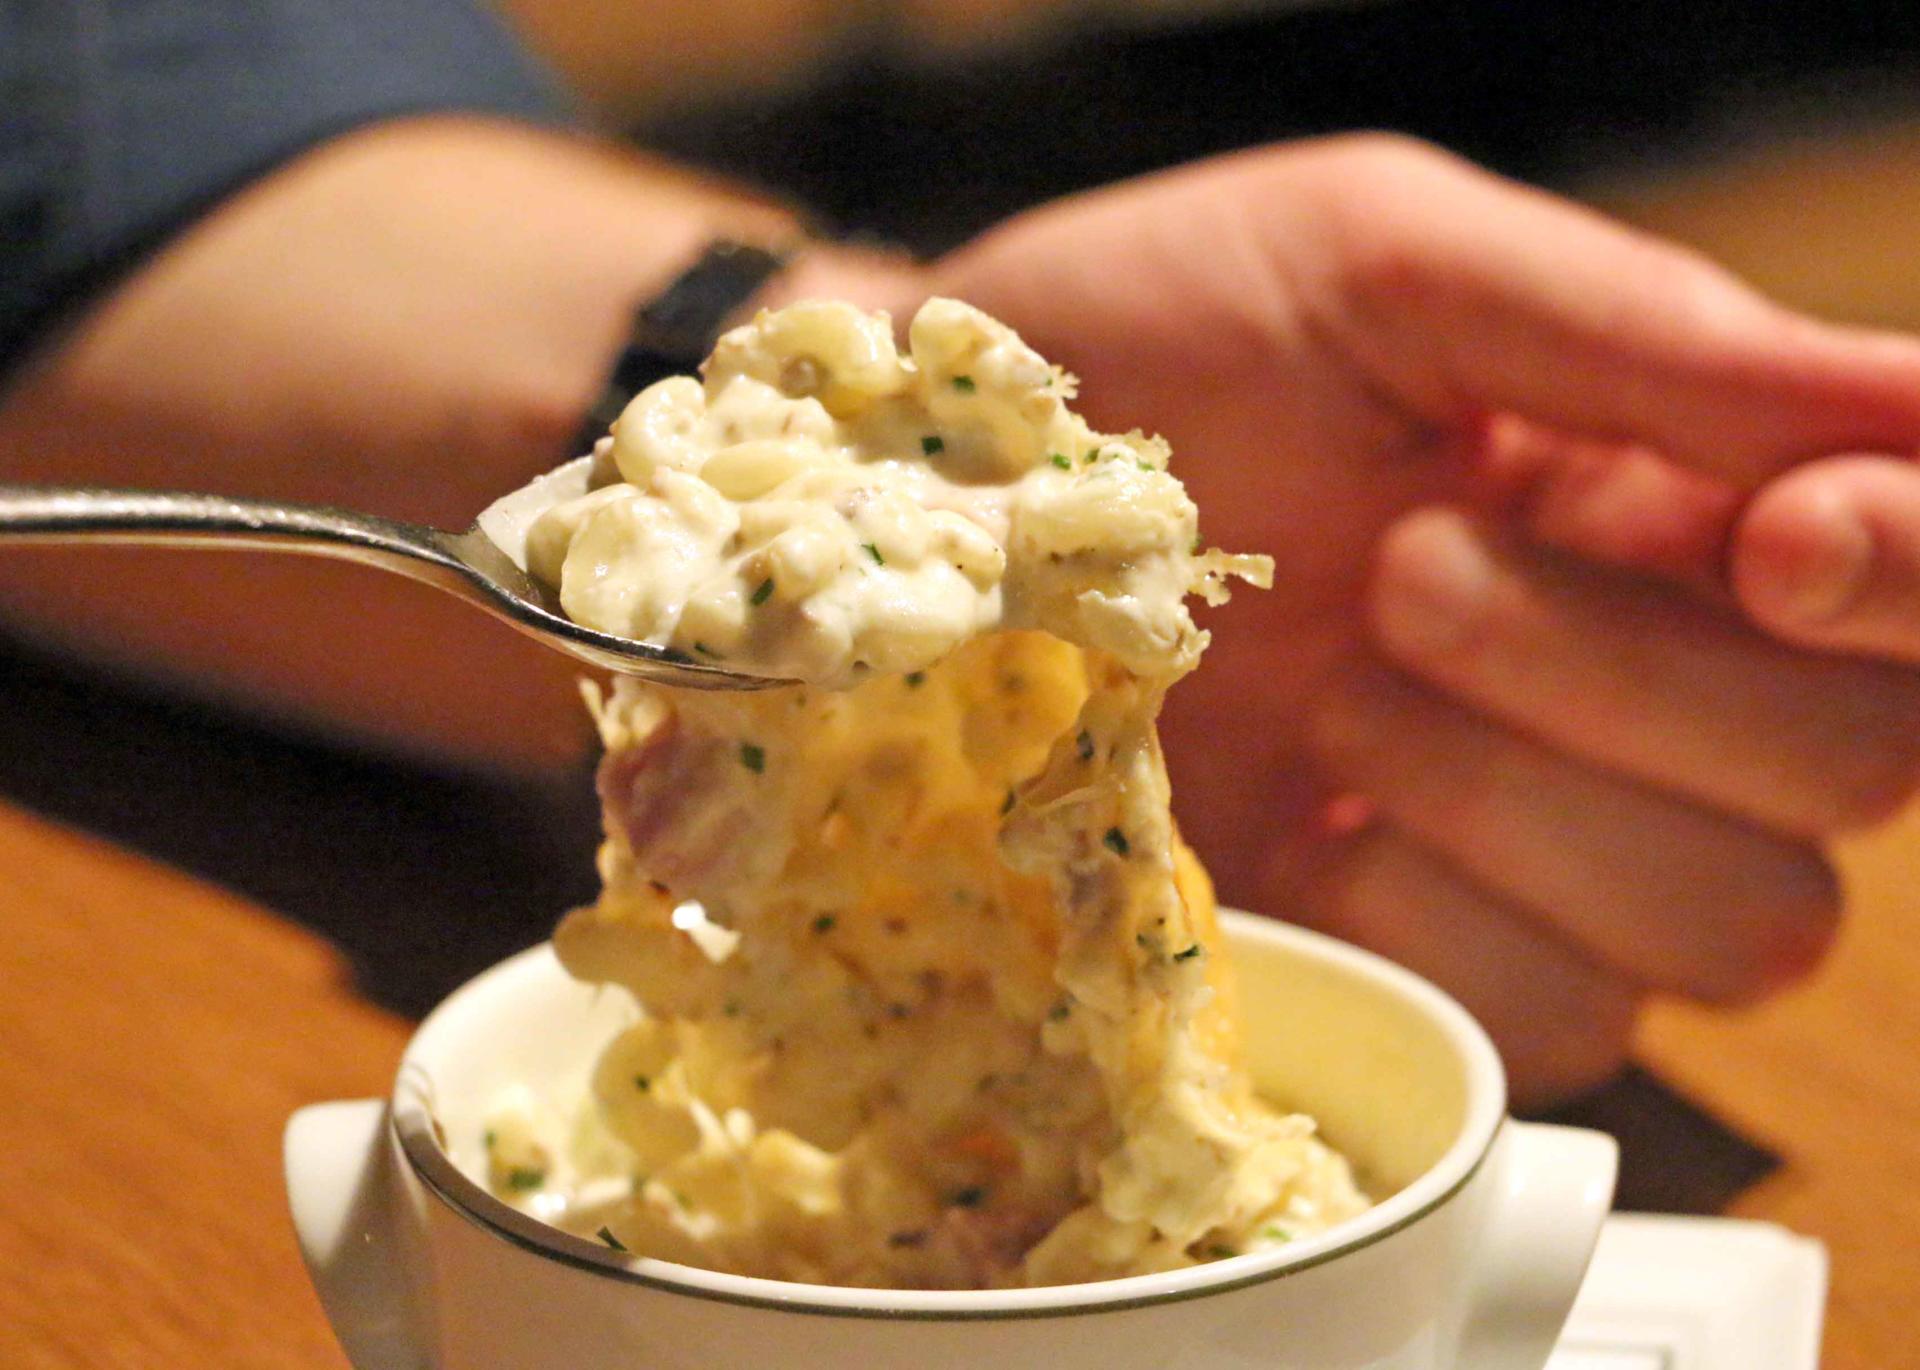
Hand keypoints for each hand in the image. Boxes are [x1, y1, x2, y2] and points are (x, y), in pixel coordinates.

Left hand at [924, 134, 1919, 1104]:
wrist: (946, 515)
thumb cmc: (1151, 349)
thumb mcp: (1374, 269)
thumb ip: (1639, 334)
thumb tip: (1907, 412)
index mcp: (1674, 495)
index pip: (1919, 591)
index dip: (1904, 580)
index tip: (1773, 543)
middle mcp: (1654, 687)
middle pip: (1844, 770)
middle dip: (1618, 668)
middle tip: (1404, 570)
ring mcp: (1548, 852)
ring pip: (1726, 921)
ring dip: (1506, 793)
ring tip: (1328, 686)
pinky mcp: (1429, 976)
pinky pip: (1545, 1024)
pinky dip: (1423, 923)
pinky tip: (1303, 822)